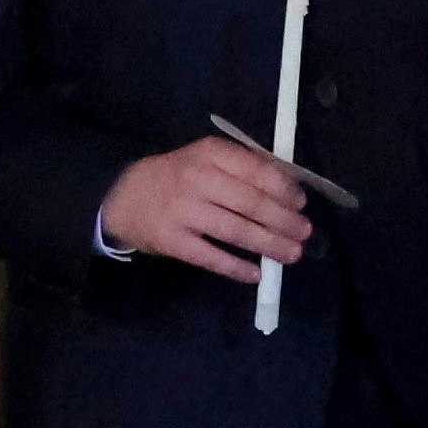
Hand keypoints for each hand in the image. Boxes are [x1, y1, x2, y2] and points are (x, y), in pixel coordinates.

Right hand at [98, 137, 307, 283]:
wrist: (123, 197)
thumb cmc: (176, 177)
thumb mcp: (204, 158)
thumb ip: (241, 168)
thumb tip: (288, 187)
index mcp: (210, 153)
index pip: (257, 171)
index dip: (284, 190)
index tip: (301, 203)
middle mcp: (198, 179)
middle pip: (251, 203)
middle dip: (284, 220)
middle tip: (304, 232)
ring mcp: (184, 211)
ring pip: (237, 231)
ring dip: (269, 244)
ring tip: (292, 254)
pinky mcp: (173, 241)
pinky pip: (212, 257)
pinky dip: (237, 268)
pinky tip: (257, 274)